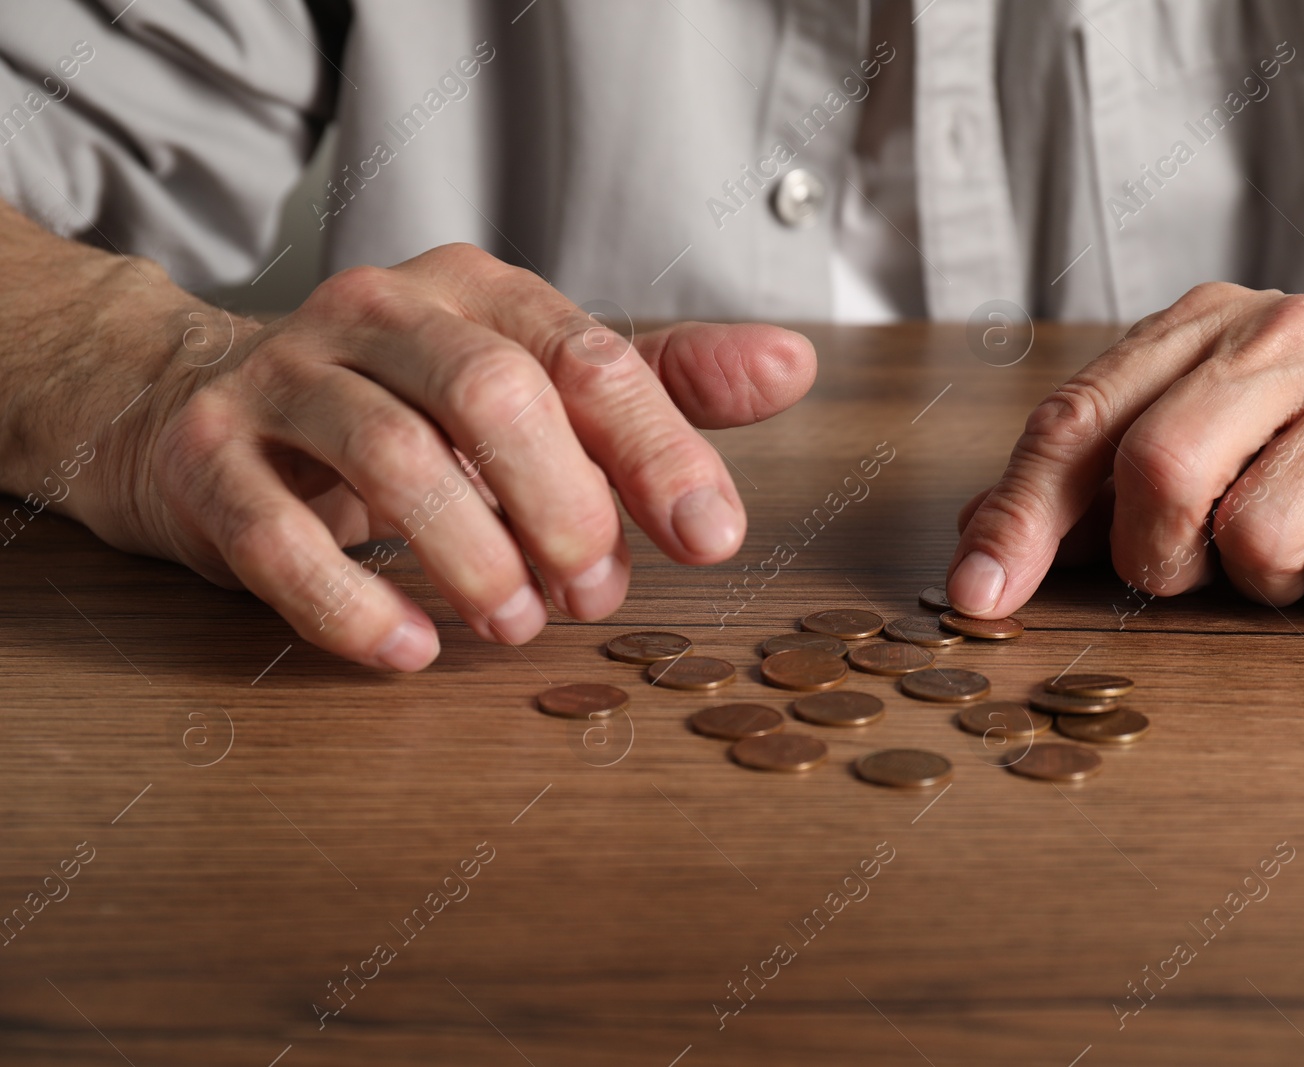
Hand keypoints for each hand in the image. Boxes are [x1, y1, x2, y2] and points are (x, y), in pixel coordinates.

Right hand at [93, 244, 813, 668]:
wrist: (209, 411)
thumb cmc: (411, 410)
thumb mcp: (540, 384)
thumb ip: (661, 383)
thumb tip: (793, 365)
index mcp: (477, 290)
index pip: (587, 358)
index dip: (658, 451)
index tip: (712, 539)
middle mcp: (379, 313)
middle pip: (492, 393)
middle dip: (564, 508)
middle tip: (596, 596)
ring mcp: (283, 377)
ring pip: (391, 458)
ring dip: (475, 560)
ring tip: (517, 627)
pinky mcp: (209, 457)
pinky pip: (279, 537)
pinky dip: (355, 606)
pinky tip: (413, 651)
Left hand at [947, 262, 1303, 617]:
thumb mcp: (1208, 431)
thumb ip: (1095, 477)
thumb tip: (981, 545)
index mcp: (1205, 326)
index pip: (1078, 420)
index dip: (1019, 516)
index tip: (977, 595)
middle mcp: (1288, 334)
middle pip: (1157, 467)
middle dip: (1155, 557)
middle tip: (1189, 574)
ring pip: (1255, 536)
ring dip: (1264, 580)